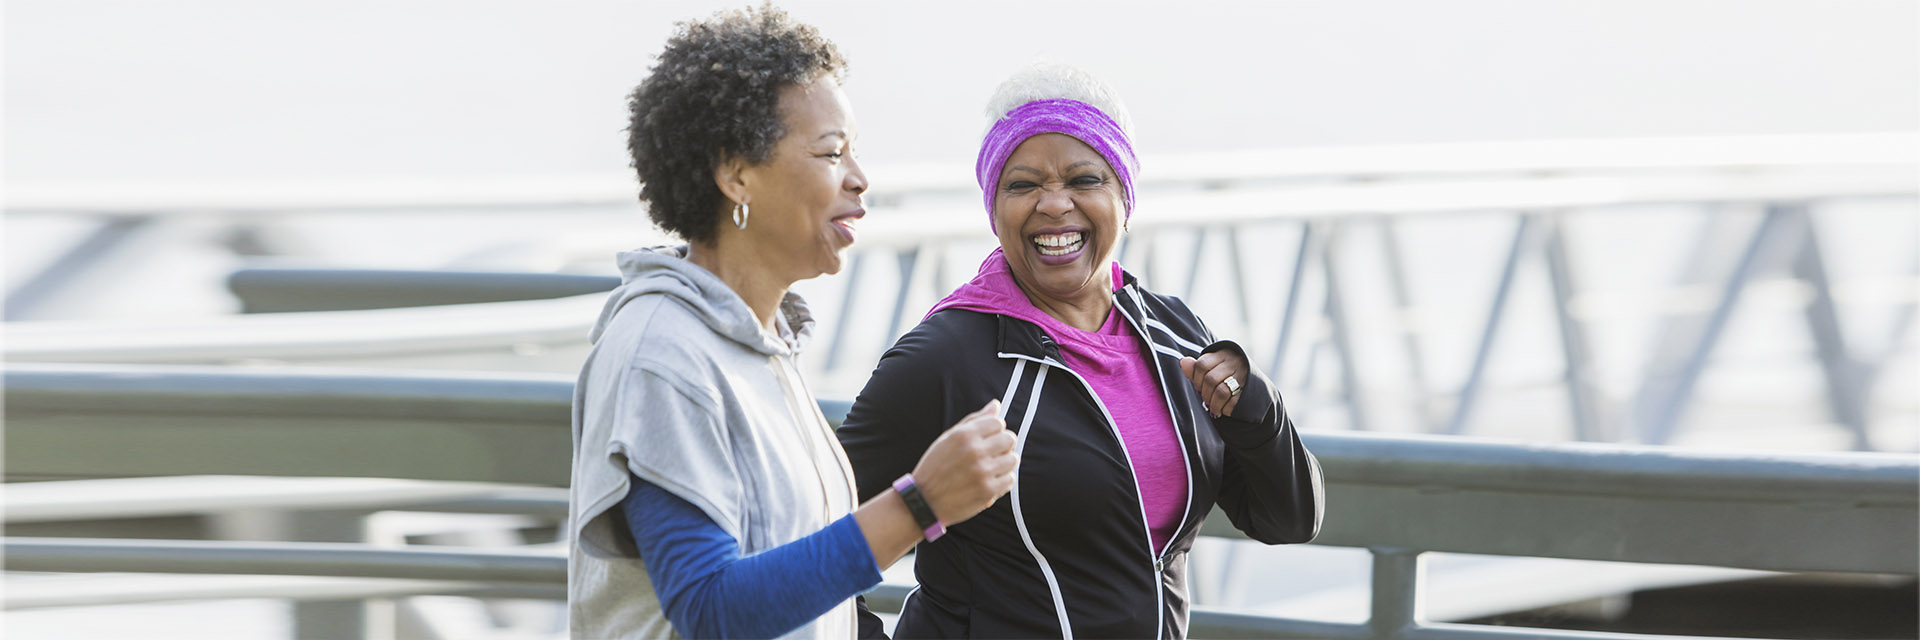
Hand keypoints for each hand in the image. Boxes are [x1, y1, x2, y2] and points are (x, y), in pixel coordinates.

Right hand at [910, 400, 1016, 525]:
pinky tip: (989, 481)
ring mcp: (982, 471)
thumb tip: (996, 405)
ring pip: (1013, 459)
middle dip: (1003, 445)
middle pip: (1009, 439)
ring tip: (991, 468)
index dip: (995, 430)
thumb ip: (974, 420)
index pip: (998, 422)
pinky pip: (1010, 480)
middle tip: (991, 454)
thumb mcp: (948, 438)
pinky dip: (1002, 481)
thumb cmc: (936, 467)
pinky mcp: (987, 491)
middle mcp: (974, 451)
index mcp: (964, 435)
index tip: (987, 439)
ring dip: (1005, 463)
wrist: (923, 501)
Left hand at [1180, 352, 1246, 417]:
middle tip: (1205, 400)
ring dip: (1214, 404)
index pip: (1201, 364)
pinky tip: (1223, 410)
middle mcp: (1233, 363)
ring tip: (1213, 409)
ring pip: (1221, 392)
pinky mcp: (1249, 390)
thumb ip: (1195, 368)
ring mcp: (1242, 376)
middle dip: (1205, 394)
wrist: (1251, 379)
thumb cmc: (1224, 373)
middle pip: (1210, 379)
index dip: (1196, 379)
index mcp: (1221, 354)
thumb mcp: (1211, 367)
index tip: (1198, 387)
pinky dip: (1225, 409)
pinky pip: (1233, 402)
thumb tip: (1183, 362)